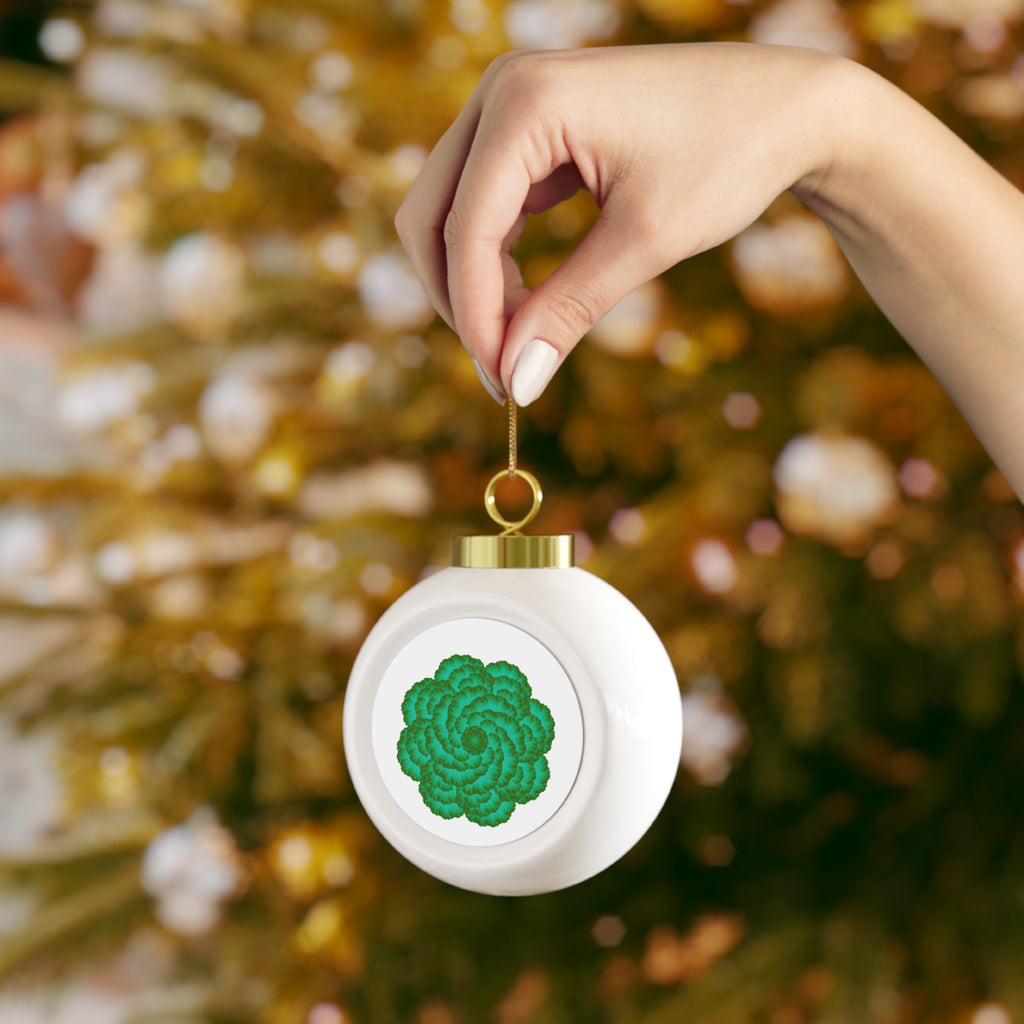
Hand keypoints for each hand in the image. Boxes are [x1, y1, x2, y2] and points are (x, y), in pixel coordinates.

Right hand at [395, 43, 841, 404]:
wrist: (787, 106)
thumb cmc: (728, 156)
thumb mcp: (645, 242)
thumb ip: (569, 311)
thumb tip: (517, 383)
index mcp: (525, 102)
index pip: (465, 230)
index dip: (476, 317)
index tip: (504, 384)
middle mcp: (502, 90)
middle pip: (430, 216)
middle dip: (459, 300)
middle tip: (503, 370)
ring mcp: (511, 105)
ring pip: (449, 213)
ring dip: (474, 283)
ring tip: (523, 341)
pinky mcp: (529, 128)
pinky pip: (484, 203)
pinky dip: (496, 259)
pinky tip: (530, 303)